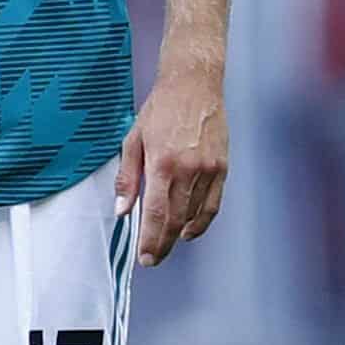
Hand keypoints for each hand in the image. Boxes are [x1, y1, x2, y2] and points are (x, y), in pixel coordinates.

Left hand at [115, 63, 227, 266]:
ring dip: (181, 234)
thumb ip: (128, 177)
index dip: (151, 240)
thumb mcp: (134, 139)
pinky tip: (190, 229)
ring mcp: (209, 170)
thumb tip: (122, 209)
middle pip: (177, 220)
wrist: (194, 86)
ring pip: (195, 214)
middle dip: (163, 244)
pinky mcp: (223, 168)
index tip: (144, 257)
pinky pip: (213, 204)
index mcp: (162, 163)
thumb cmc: (160, 110)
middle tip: (152, 259)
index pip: (157, 213)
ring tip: (167, 245)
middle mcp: (188, 170)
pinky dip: (202, 221)